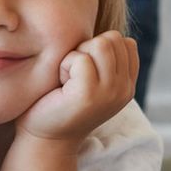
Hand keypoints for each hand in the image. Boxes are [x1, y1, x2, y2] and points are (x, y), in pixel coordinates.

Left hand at [17, 31, 138, 141]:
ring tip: (67, 79)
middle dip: (86, 49)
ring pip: (100, 44)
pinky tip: (60, 86)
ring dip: (76, 56)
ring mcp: (110, 93)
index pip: (125, 42)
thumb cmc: (58, 102)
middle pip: (113, 38)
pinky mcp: (90, 95)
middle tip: (72, 75)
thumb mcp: (89, 78)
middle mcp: (124, 90)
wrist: (43, 138)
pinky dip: (64, 66)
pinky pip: (79, 58)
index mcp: (127, 84)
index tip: (82, 71)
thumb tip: (106, 32)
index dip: (98, 48)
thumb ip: (103, 58)